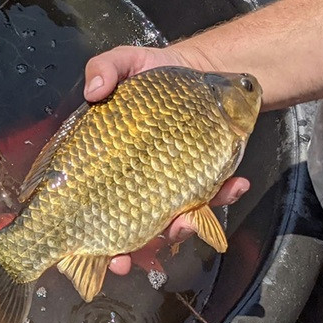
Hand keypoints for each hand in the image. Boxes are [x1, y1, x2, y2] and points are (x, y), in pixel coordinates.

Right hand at [84, 44, 249, 275]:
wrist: (204, 70)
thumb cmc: (156, 71)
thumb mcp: (126, 61)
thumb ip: (105, 67)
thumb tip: (93, 92)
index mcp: (106, 162)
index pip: (90, 203)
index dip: (87, 236)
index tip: (91, 250)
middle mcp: (135, 180)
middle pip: (126, 227)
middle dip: (127, 252)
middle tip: (128, 261)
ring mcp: (170, 184)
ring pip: (171, 222)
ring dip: (180, 230)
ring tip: (189, 220)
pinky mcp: (203, 178)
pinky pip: (214, 198)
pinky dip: (225, 197)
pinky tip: (234, 184)